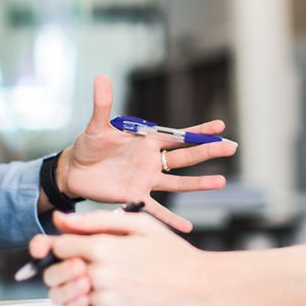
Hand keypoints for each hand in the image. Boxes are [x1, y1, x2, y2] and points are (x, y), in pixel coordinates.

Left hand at [30, 210, 206, 305]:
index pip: (60, 246)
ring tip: (98, 276)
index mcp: (105, 247)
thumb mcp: (139, 224)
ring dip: (77, 284)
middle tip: (82, 262)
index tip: (74, 244)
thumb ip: (97, 220)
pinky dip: (89, 300)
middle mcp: (101, 274)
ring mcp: (106, 298)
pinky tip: (109, 289)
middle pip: (59, 271)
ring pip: (71, 291)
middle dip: (65, 265)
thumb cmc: (171, 253)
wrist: (196, 285)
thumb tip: (62, 219)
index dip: (63, 243)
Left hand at [55, 76, 237, 231]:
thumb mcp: (97, 125)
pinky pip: (156, 209)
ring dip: (199, 183)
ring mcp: (146, 179)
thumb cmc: (87, 145)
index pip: (177, 135)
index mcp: (147, 140)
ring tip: (221, 182)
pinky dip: (170, 218)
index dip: (199, 131)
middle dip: (208, 151)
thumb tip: (101, 77)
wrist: (73, 170)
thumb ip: (103, 104)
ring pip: (178, 182)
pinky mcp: (134, 196)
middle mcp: (151, 160)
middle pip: (185, 156)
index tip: (220, 125)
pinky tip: (187, 228)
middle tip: (231, 146)